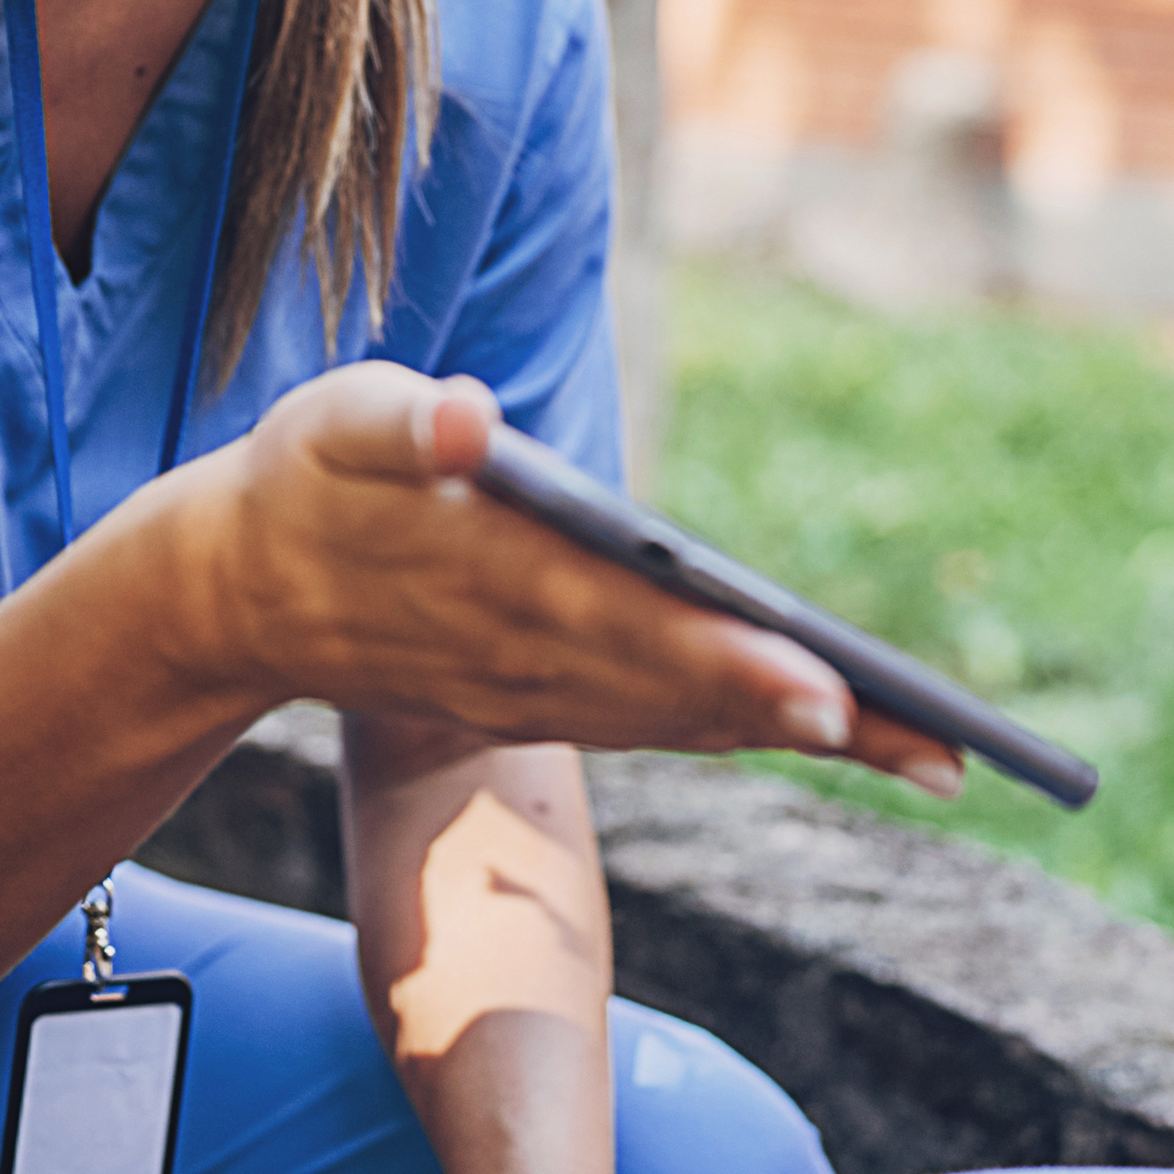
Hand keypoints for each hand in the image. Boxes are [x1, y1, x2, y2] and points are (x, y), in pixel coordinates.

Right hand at [125, 361, 960, 791]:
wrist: (234, 592)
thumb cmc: (307, 477)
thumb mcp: (335, 423)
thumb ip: (400, 424)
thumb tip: (465, 417)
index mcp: (502, 578)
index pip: (637, 625)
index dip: (731, 660)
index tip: (823, 689)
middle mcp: (534, 654)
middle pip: (691, 691)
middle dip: (816, 719)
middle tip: (938, 748)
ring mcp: (542, 691)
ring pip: (692, 722)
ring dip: (809, 740)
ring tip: (936, 755)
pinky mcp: (547, 701)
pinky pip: (668, 725)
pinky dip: (754, 733)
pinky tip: (842, 734)